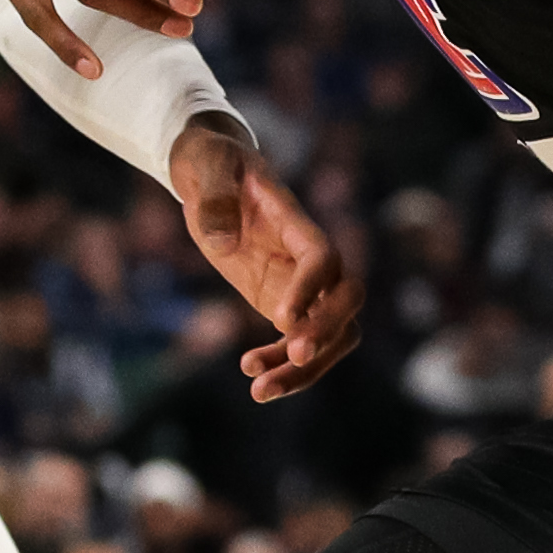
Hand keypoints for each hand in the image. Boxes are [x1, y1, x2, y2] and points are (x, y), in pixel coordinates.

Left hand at [174, 120, 357, 399]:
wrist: (212, 172)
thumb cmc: (214, 161)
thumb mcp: (207, 164)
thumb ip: (215, 200)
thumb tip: (222, 243)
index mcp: (295, 221)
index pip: (323, 258)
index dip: (312, 289)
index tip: (281, 320)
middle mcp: (306, 257)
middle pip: (346, 302)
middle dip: (327, 334)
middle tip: (293, 358)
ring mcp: (297, 282)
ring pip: (328, 334)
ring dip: (304, 369)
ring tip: (260, 391)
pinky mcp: (278, 300)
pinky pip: (293, 342)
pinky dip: (278, 364)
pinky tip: (249, 373)